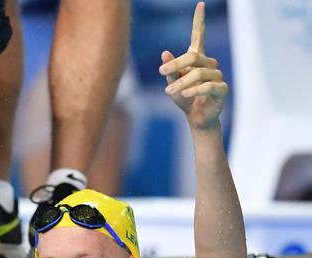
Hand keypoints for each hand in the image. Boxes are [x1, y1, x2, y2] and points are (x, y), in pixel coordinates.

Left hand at [159, 2, 227, 129]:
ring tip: (168, 92)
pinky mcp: (222, 89)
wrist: (196, 118)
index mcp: (197, 60)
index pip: (199, 36)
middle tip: (161, 73)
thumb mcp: (172, 85)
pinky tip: (184, 95)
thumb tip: (165, 53)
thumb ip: (170, 71)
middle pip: (194, 57)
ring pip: (199, 73)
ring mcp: (217, 76)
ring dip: (181, 83)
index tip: (200, 4)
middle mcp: (209, 65)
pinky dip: (194, 90)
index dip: (199, 21)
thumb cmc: (184, 99)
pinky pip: (208, 86)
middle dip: (175, 65)